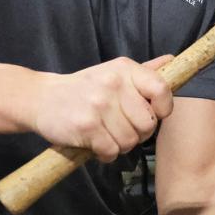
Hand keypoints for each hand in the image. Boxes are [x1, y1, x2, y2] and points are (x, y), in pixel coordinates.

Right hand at [32, 55, 173, 161]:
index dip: (163, 108)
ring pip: (130, 141)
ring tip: (107, 136)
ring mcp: (99, 105)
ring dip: (121, 146)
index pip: (161, 89)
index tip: (153, 114)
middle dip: (138, 134)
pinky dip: (106, 154)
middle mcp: (113, 84)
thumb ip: (143, 71)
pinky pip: (111, 151)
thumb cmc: (84, 88)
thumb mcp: (113, 72)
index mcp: (124, 69)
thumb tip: (172, 60)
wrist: (42, 98)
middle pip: (148, 124)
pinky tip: (97, 145)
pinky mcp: (86, 126)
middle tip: (122, 129)